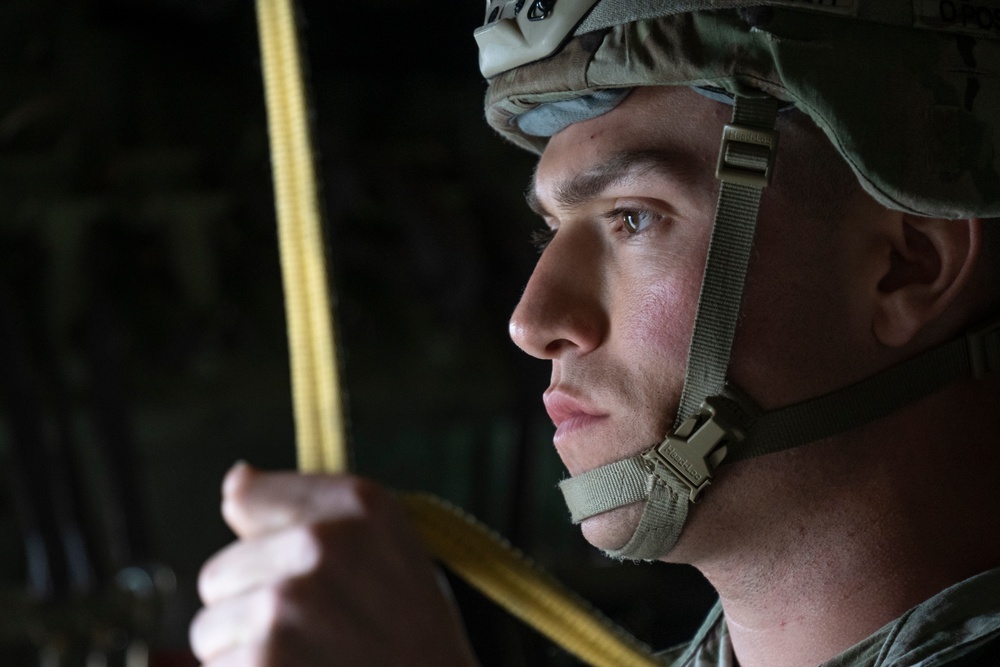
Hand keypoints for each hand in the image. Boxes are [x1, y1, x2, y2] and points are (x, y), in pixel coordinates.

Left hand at [190, 463, 477, 665]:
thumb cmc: (413, 636)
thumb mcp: (390, 549)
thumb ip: (312, 510)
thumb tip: (235, 481)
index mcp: (360, 505)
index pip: (248, 497)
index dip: (265, 546)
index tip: (302, 575)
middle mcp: (322, 542)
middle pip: (219, 575)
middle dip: (249, 610)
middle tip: (312, 637)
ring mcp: (288, 601)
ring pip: (209, 631)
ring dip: (246, 657)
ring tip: (309, 665)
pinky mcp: (264, 658)